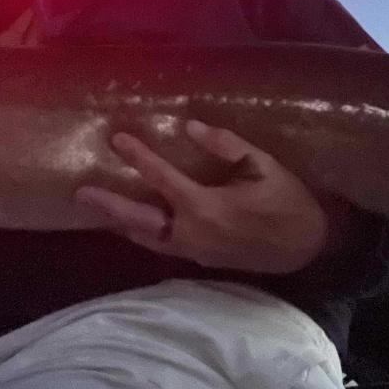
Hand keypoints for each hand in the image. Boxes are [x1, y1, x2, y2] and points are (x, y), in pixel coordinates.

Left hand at [74, 119, 345, 273]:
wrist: (307, 247)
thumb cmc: (288, 202)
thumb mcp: (263, 166)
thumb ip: (226, 146)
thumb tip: (191, 128)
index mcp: (206, 207)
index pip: (162, 179)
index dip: (138, 157)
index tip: (118, 139)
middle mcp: (192, 234)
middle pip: (140, 221)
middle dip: (109, 205)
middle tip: (81, 193)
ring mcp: (194, 251)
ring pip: (147, 239)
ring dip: (121, 223)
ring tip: (97, 210)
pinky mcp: (200, 260)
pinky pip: (162, 246)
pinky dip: (142, 235)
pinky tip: (130, 225)